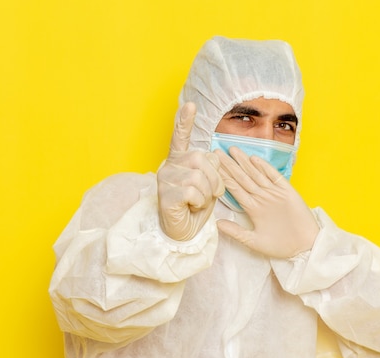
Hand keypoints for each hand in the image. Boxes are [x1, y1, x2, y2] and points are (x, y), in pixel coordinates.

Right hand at [157, 103, 224, 240]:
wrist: (184, 231)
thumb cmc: (196, 206)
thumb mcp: (208, 183)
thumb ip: (210, 167)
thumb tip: (213, 156)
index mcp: (180, 159)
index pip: (180, 135)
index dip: (184, 121)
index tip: (190, 104)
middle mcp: (169, 165)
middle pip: (201, 158)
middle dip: (214, 179)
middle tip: (210, 193)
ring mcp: (165, 178)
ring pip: (198, 177)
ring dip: (207, 193)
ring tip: (198, 202)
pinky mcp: (165, 194)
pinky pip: (192, 192)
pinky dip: (199, 203)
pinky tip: (191, 207)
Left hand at [214, 146, 319, 257]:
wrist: (304, 247)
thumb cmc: (280, 246)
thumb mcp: (253, 241)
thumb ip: (236, 232)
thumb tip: (216, 223)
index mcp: (253, 208)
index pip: (235, 189)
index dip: (224, 178)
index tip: (212, 167)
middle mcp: (261, 198)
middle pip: (242, 178)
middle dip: (230, 165)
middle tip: (217, 151)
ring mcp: (274, 193)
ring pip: (256, 175)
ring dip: (245, 162)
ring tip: (233, 150)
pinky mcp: (287, 192)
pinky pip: (275, 177)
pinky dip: (265, 168)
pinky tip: (255, 159)